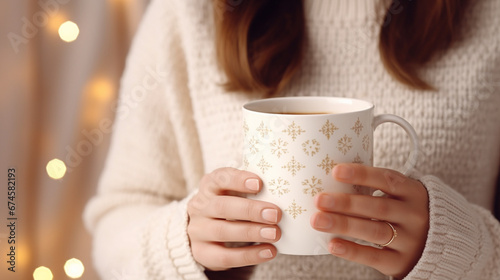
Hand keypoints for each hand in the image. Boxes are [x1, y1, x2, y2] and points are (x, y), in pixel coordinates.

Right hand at [187, 168, 281, 270]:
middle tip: (275, 214)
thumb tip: (285, 191)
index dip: (238, 180)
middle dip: (250, 210)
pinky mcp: (201, 253)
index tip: (259, 183)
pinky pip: (224, 256)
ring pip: (222, 231)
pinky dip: (249, 255)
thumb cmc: (228, 206)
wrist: (203, 231)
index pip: (220, 178)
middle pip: (222, 206)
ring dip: (251, 233)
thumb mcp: (232, 192)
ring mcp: (197, 231)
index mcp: (209, 186)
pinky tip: (269, 251)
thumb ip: (251, 190)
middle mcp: (200, 207)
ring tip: (275, 234)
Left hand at [310, 163, 428, 278]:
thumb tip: (331, 180)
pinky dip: (352, 251)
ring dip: (343, 224)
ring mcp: (410, 240)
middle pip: (377, 207)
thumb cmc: (403, 214)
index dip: (361, 174)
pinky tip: (333, 244)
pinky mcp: (401, 262)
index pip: (387, 180)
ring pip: (374, 231)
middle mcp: (415, 216)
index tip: (336, 171)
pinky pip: (374, 256)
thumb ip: (374, 189)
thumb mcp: (399, 197)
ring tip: (318, 220)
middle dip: (345, 203)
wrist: (435, 247)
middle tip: (320, 200)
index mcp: (413, 192)